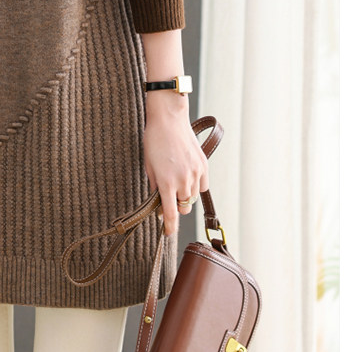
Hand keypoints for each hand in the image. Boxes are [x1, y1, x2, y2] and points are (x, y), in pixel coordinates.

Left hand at [143, 94, 208, 236]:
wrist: (169, 118)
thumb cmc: (154, 140)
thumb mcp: (149, 165)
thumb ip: (155, 185)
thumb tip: (159, 201)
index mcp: (166, 182)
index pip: (170, 214)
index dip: (169, 227)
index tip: (167, 233)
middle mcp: (183, 180)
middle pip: (183, 208)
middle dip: (175, 206)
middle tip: (168, 195)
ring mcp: (195, 173)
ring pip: (192, 198)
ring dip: (185, 195)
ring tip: (176, 179)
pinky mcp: (203, 166)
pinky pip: (202, 186)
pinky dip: (195, 186)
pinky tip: (187, 175)